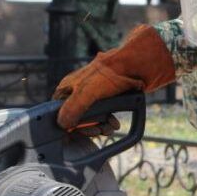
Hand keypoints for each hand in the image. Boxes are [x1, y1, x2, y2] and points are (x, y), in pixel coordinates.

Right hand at [54, 25, 174, 129]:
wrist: (137, 65)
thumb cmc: (110, 75)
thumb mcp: (86, 93)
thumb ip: (72, 109)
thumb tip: (62, 124)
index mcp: (67, 87)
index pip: (59, 112)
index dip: (70, 124)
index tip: (82, 130)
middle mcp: (77, 90)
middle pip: (76, 116)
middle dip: (89, 127)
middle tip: (101, 130)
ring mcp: (92, 93)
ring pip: (91, 116)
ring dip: (100, 125)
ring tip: (110, 127)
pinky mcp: (106, 96)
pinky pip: (103, 112)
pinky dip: (108, 120)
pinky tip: (114, 124)